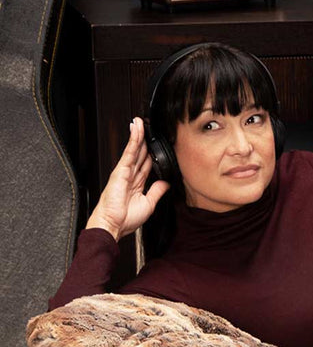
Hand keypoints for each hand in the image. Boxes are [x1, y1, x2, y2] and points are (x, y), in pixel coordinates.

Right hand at [86, 117, 169, 240]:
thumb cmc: (126, 218)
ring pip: (134, 149)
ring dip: (138, 135)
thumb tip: (165, 183)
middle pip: (140, 153)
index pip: (146, 164)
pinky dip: (133, 141)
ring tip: (141, 121)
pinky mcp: (120, 170)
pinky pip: (129, 153)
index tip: (157, 143)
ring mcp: (124, 172)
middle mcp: (130, 175)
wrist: (113, 224)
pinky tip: (136, 131)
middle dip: (144, 139)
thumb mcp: (149, 204)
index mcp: (137, 183)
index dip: (151, 152)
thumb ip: (157, 191)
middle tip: (149, 126)